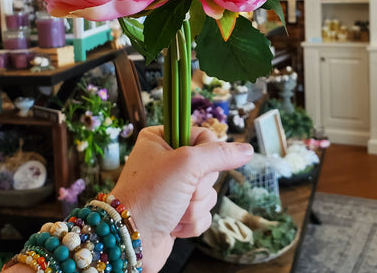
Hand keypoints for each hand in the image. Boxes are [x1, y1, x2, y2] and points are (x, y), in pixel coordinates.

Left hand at [112, 125, 253, 272]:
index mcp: (162, 138)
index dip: (206, 154)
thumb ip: (219, 154)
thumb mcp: (186, 164)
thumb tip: (247, 149)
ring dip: (194, 207)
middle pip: (209, 168)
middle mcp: (167, 160)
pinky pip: (203, 214)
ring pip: (207, 193)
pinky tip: (173, 225)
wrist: (129, 240)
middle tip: (179, 191)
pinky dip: (191, 222)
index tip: (193, 166)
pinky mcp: (177, 211)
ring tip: (173, 211)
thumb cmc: (150, 195)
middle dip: (198, 186)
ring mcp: (172, 188)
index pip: (204, 136)